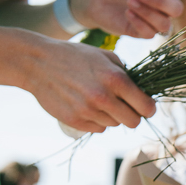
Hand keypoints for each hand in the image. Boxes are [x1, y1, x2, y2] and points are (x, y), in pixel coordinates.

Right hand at [24, 35, 155, 132]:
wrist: (36, 62)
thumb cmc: (75, 57)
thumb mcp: (105, 56)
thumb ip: (126, 74)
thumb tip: (144, 91)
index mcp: (116, 80)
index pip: (146, 108)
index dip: (149, 108)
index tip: (145, 107)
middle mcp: (104, 98)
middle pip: (133, 122)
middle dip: (132, 115)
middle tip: (125, 107)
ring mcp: (88, 111)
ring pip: (115, 125)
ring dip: (112, 116)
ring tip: (98, 100)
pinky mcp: (75, 121)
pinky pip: (98, 129)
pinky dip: (97, 120)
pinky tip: (86, 105)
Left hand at [72, 0, 182, 38]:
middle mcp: (162, 7)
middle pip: (176, 9)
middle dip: (159, 1)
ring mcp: (153, 21)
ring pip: (165, 24)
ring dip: (148, 13)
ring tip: (129, 2)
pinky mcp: (141, 32)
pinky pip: (150, 34)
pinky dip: (139, 23)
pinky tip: (127, 13)